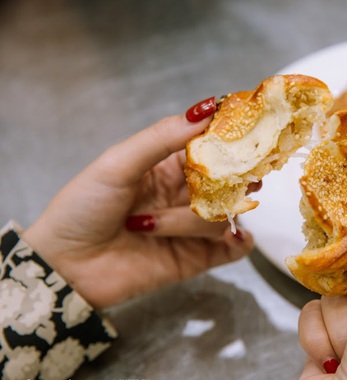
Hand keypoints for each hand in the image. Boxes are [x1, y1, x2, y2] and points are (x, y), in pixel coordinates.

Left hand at [22, 100, 255, 308]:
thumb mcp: (117, 164)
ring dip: (191, 222)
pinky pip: (232, 249)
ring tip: (151, 227)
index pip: (207, 149)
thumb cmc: (81, 209)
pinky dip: (241, 242)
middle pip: (224, 183)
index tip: (247, 135)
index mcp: (165, 168)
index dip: (228, 142)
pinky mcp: (195, 258)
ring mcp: (189, 228)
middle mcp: (182, 196)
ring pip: (221, 216)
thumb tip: (205, 110)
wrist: (64, 267)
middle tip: (246, 178)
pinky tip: (236, 237)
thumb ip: (161, 137)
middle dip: (236, 180)